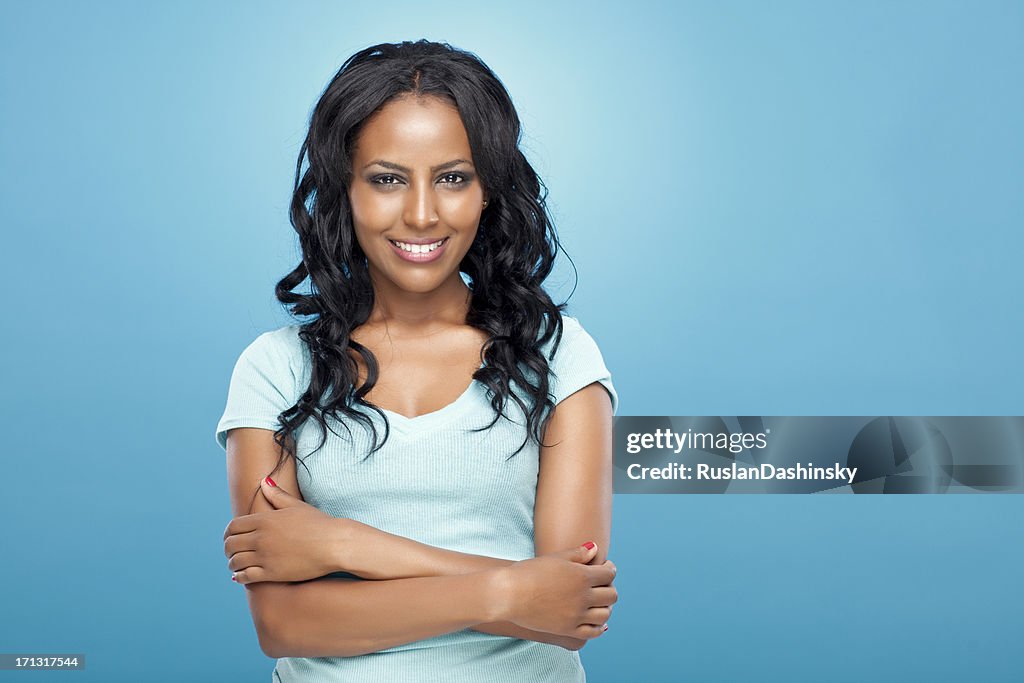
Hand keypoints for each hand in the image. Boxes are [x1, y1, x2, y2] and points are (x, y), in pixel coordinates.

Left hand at [223, 477, 343, 583]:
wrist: (334, 544)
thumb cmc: (319, 523)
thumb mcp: (296, 506)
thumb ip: (277, 494)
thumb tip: (264, 481)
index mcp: (265, 519)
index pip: (233, 526)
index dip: (228, 533)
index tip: (230, 537)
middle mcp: (261, 537)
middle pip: (230, 544)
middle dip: (228, 549)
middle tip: (232, 552)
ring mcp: (265, 556)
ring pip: (235, 562)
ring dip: (232, 563)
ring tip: (236, 565)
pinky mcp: (272, 573)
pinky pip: (246, 576)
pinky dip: (240, 576)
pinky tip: (242, 576)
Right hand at [494, 543, 616, 639]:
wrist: (509, 594)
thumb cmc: (529, 572)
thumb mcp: (556, 558)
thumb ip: (578, 554)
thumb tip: (595, 548)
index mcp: (582, 576)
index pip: (609, 574)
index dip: (610, 569)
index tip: (605, 568)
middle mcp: (583, 597)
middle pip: (611, 595)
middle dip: (609, 587)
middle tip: (602, 585)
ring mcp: (576, 615)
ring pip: (605, 614)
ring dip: (605, 607)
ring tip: (599, 602)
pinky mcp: (567, 630)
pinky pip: (592, 631)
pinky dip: (599, 626)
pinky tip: (597, 621)